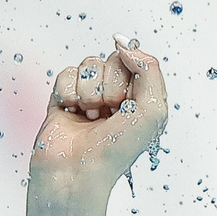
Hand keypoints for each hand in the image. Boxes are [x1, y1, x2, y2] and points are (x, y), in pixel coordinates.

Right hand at [29, 35, 166, 190]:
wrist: (77, 172)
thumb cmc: (118, 149)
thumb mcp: (153, 109)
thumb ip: (149, 69)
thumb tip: (124, 43)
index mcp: (141, 98)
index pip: (136, 61)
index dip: (130, 76)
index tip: (127, 101)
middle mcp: (117, 96)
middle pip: (112, 59)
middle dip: (109, 85)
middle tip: (109, 112)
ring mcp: (89, 96)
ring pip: (89, 64)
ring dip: (89, 91)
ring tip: (90, 116)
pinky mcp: (63, 98)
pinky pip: (66, 73)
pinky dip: (68, 93)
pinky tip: (71, 113)